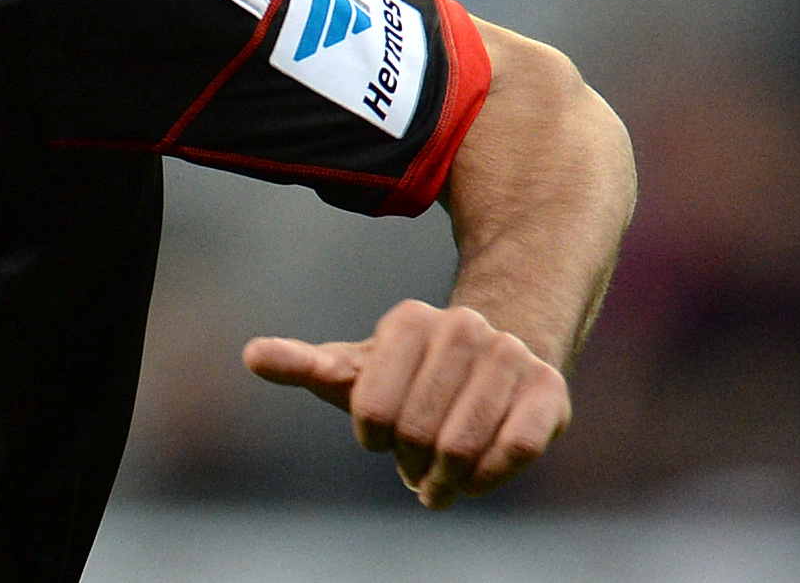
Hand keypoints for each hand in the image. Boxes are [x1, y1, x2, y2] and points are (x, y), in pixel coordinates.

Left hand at [245, 299, 570, 507]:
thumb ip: (302, 364)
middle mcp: (463, 326)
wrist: (491, 364)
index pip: (374, 406)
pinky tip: (474, 478)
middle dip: (411, 462)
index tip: (378, 437)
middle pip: (419, 430)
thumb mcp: (353, 368)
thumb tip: (250, 356)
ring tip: (439, 480)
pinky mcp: (549, 388)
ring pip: (464, 445)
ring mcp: (510, 354)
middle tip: (412, 467)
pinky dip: (487, 478)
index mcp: (409, 320)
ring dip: (446, 479)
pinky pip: (515, 450)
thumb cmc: (409, 375)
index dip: (373, 436)